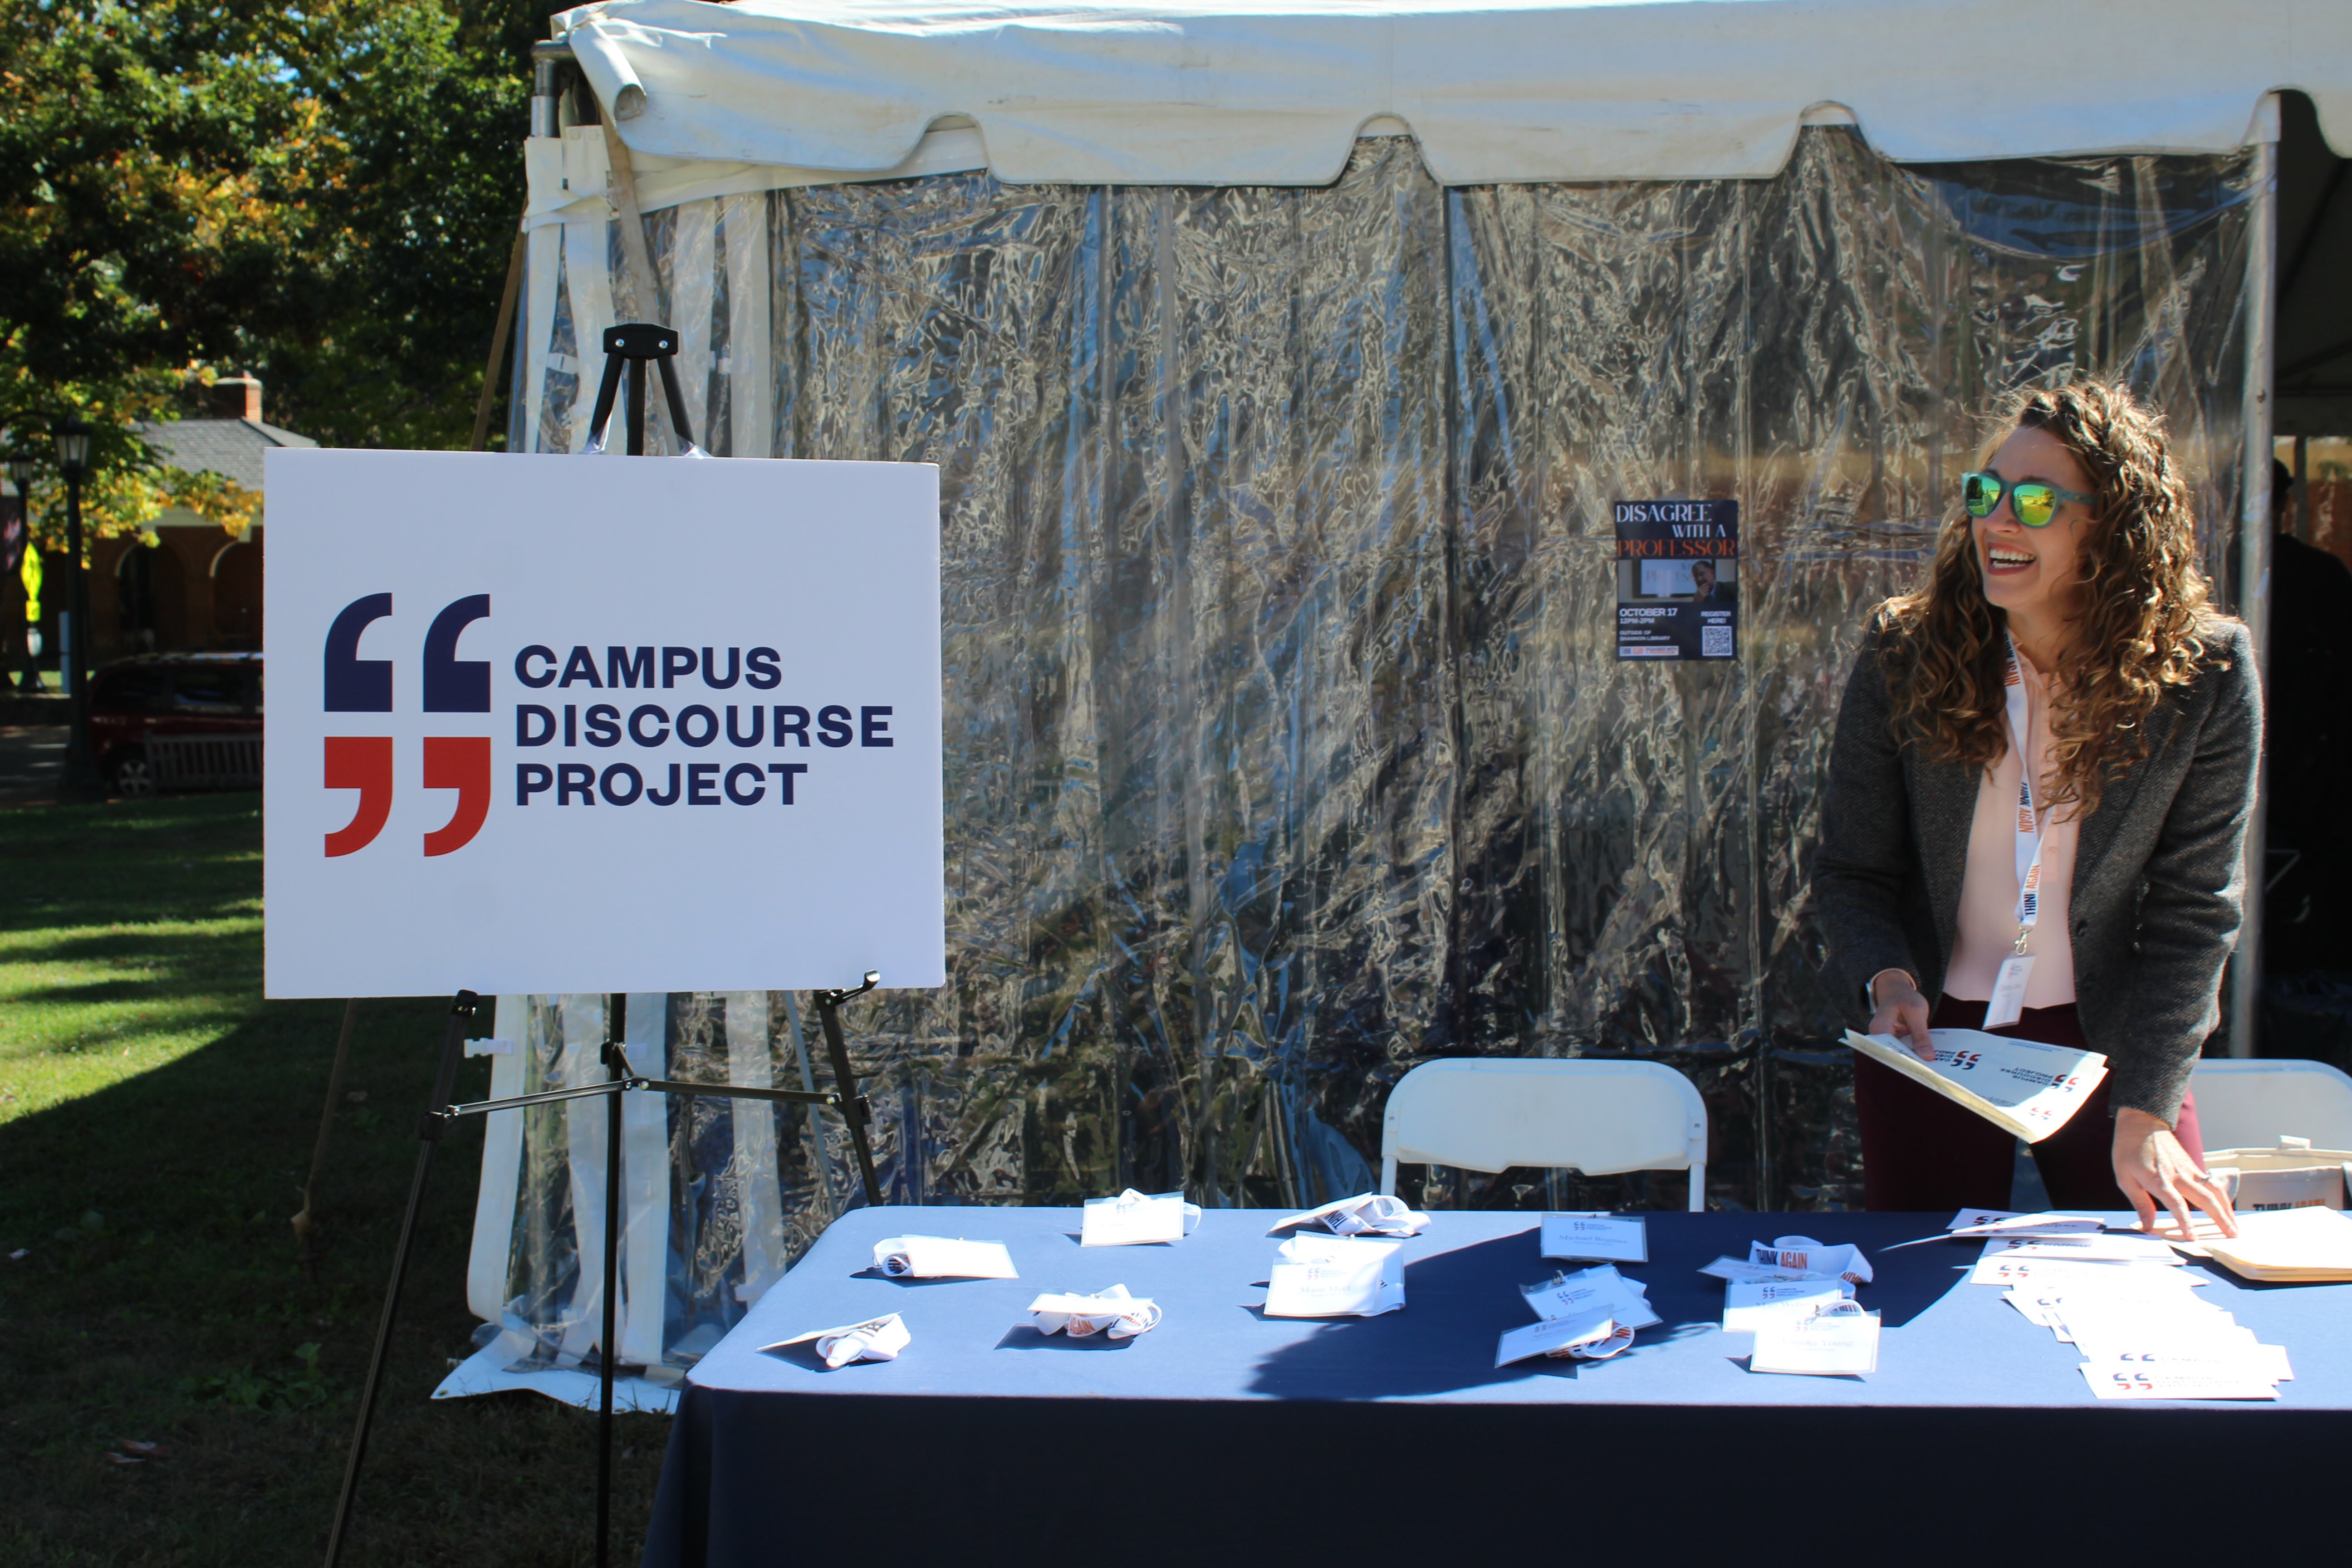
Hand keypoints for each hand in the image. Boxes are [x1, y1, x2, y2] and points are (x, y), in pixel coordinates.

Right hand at [1868, 972, 1933, 1061]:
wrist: (1897, 991)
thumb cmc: (1905, 998)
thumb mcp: (1917, 1012)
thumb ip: (1921, 1035)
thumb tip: (1928, 1057)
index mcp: (1879, 1028)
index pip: (1890, 1050)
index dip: (1905, 1061)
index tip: (1922, 1070)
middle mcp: (1878, 1037)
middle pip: (1894, 1055)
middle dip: (1912, 1063)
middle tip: (1932, 1072)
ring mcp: (1885, 1040)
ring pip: (1900, 1055)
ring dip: (1914, 1060)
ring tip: (1932, 1069)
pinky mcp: (1893, 1042)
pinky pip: (1903, 1051)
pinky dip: (1914, 1054)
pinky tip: (1928, 1059)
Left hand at [2113, 1107, 2237, 1237]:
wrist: (2142, 1123)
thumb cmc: (2129, 1150)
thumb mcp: (2125, 1177)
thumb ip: (2140, 1203)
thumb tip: (2147, 1227)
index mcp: (2159, 1180)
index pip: (2176, 1204)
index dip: (2185, 1221)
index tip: (2193, 1237)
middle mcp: (2178, 1175)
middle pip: (2205, 1198)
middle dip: (2220, 1218)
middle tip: (2231, 1236)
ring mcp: (2189, 1169)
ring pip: (2215, 1190)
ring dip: (2227, 1209)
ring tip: (2235, 1226)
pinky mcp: (2194, 1165)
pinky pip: (2212, 1183)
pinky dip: (2222, 1197)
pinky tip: (2227, 1209)